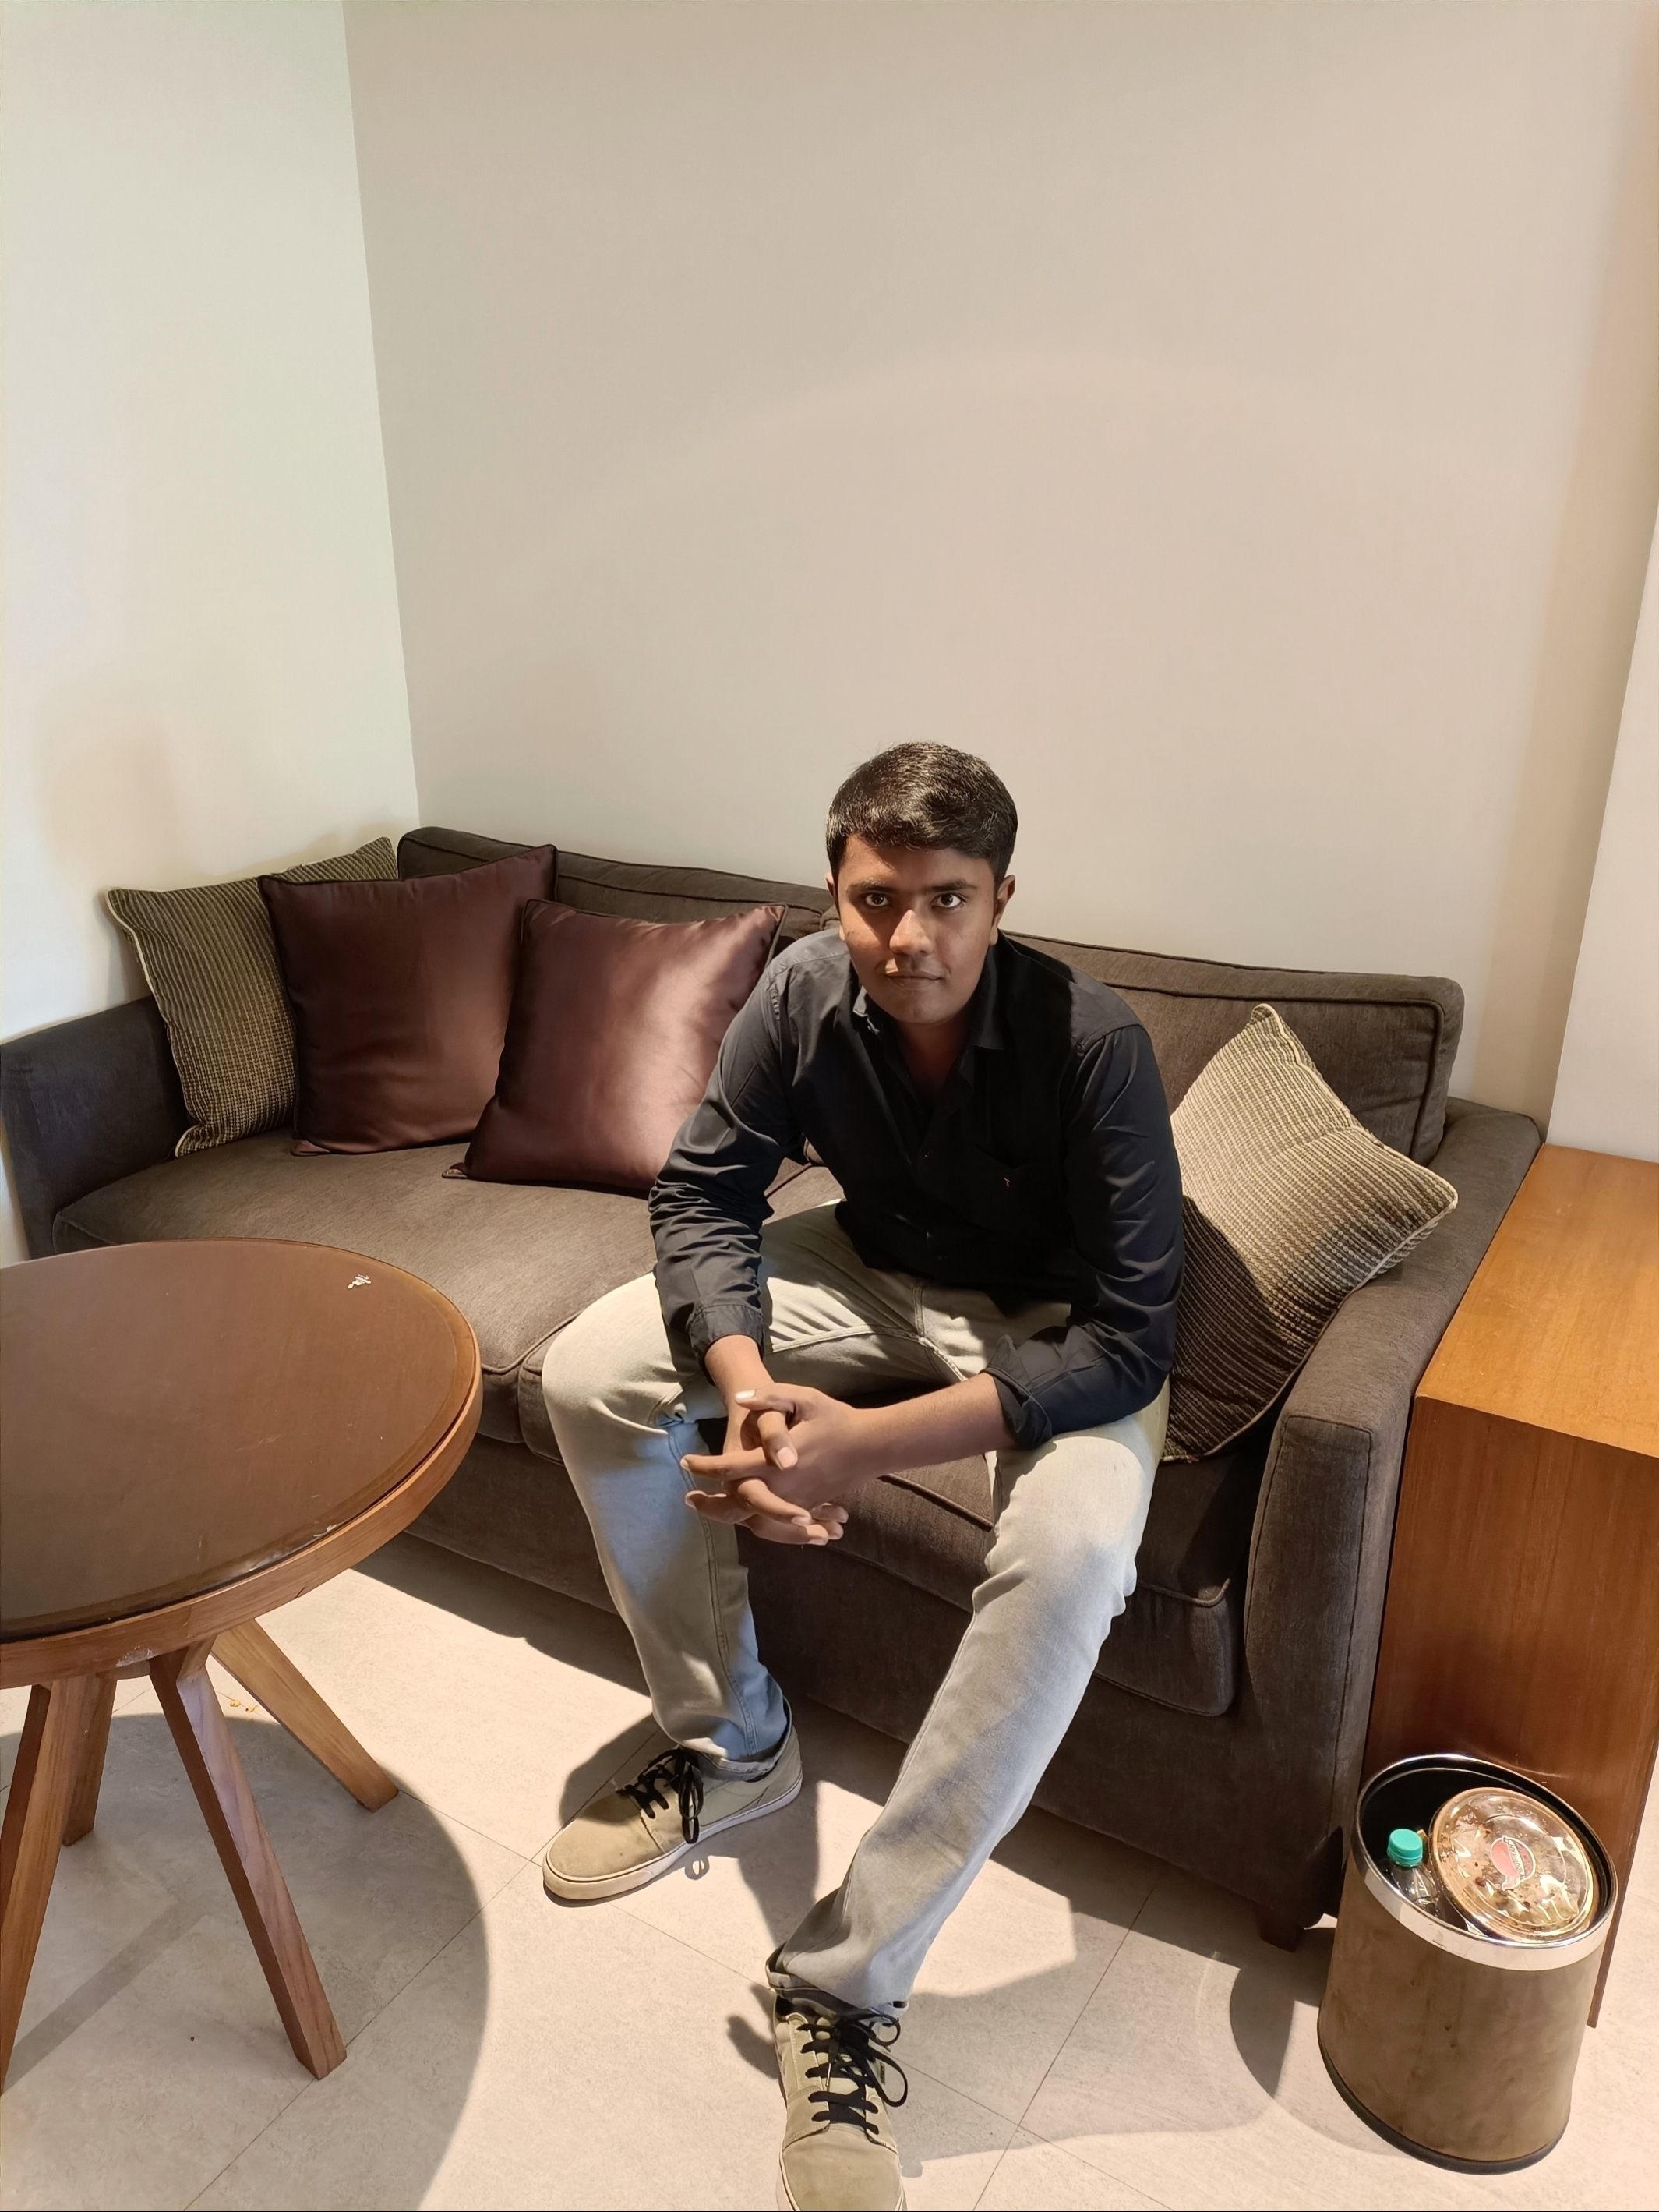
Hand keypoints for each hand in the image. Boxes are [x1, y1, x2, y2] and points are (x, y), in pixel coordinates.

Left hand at [684, 1385, 872, 1546]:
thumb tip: (740, 1398)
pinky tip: (743, 1516)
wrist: (870, 1447)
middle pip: (735, 1504)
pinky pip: (776, 1524)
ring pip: (754, 1520)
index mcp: (773, 1462)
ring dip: (730, 1517)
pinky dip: (756, 1523)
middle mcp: (780, 1487)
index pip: (729, 1467)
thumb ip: (769, 1396)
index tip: (684, 1462)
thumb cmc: (836, 1419)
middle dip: (710, 1504)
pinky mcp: (805, 1507)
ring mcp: (793, 1501)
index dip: (703, 1466)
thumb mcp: (804, 1398)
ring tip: (711, 1510)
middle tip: (689, 1500)